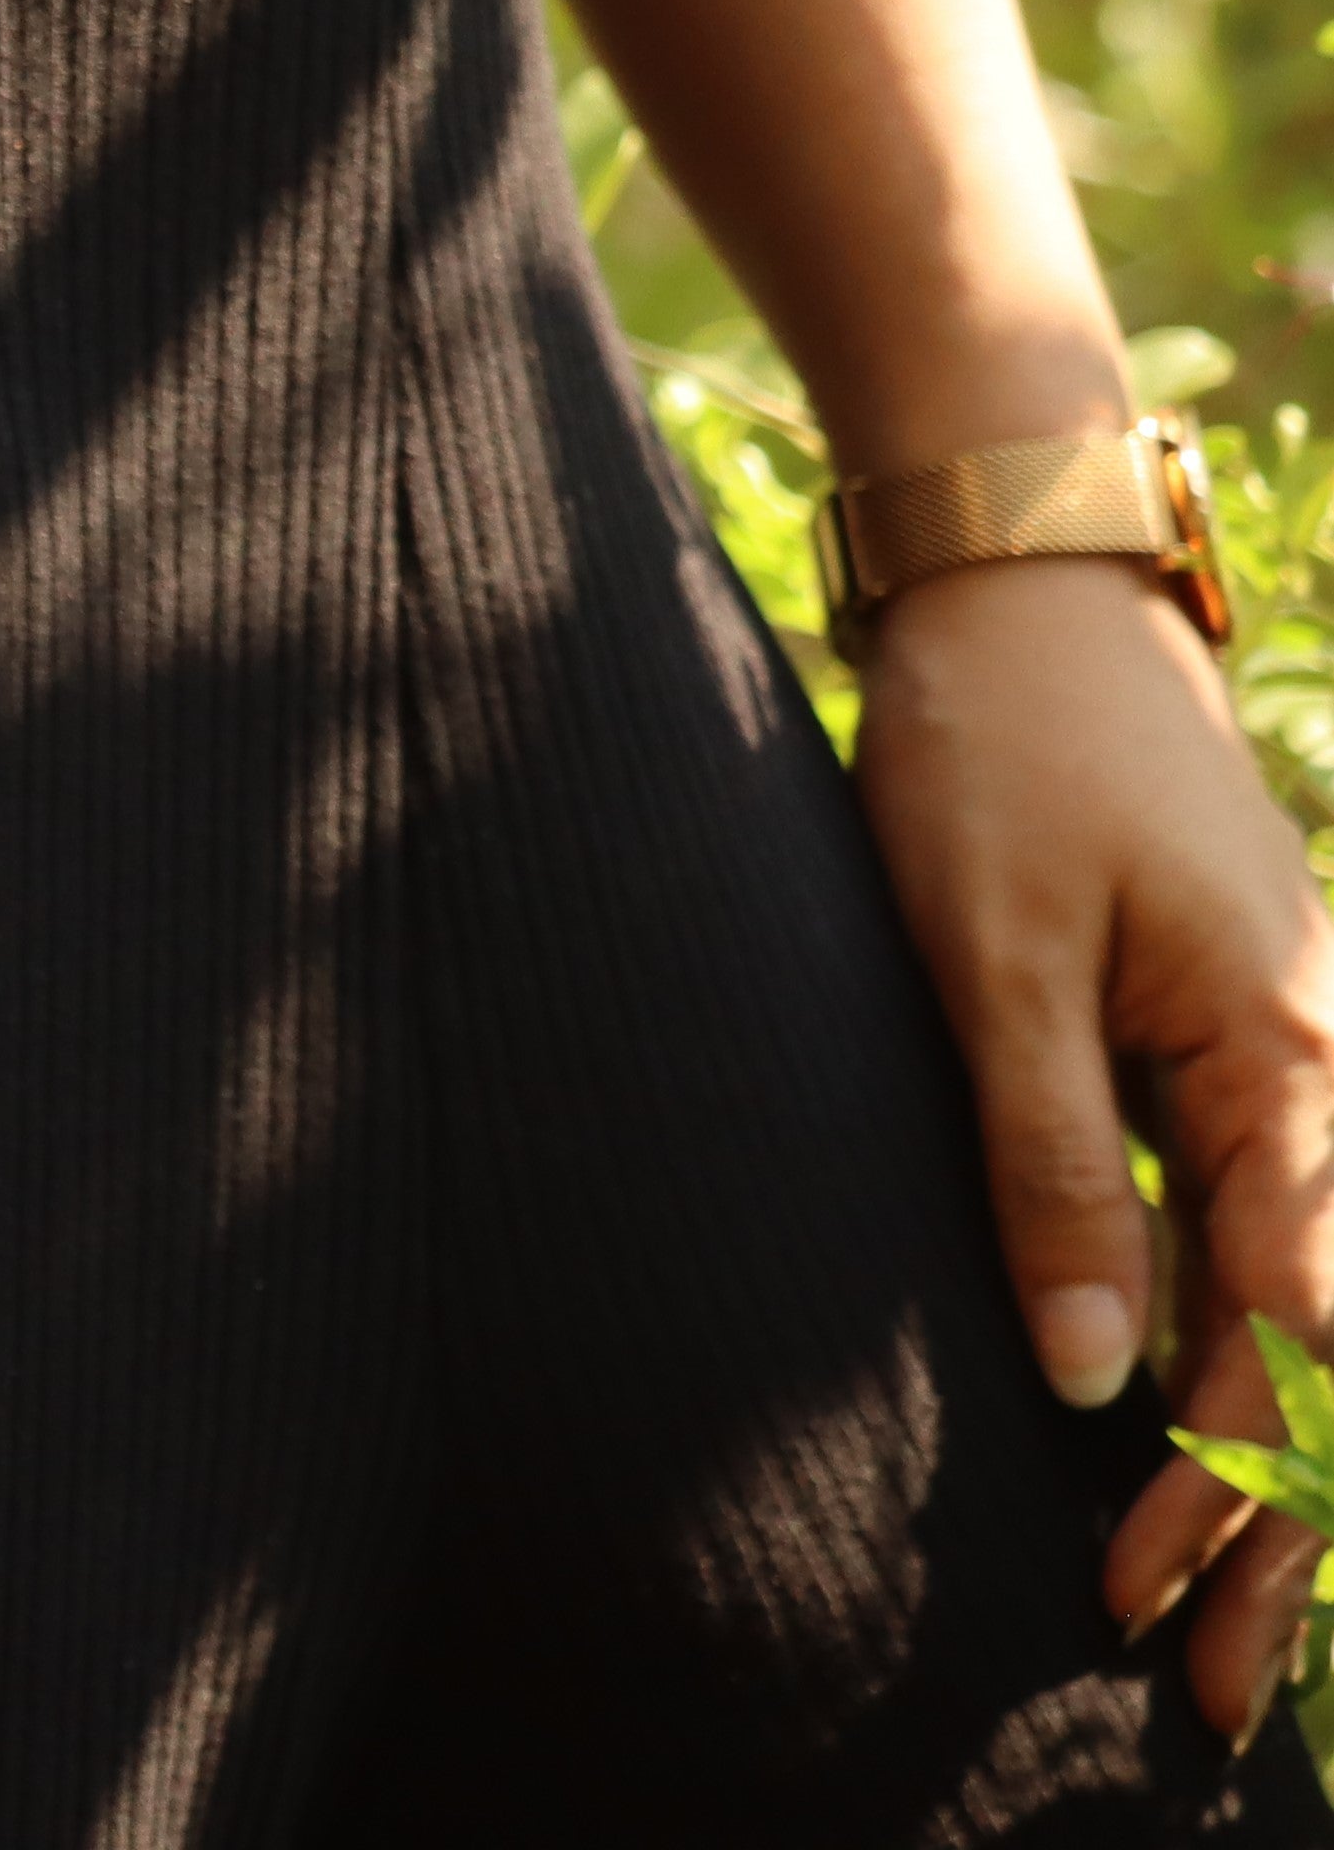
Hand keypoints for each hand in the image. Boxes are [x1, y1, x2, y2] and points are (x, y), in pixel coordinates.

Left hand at [859, 555, 1333, 1738]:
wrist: (1022, 593)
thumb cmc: (995, 749)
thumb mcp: (988, 956)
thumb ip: (1050, 1161)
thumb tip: (1104, 1381)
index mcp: (1289, 1067)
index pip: (1292, 1342)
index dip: (1228, 1494)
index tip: (1148, 1612)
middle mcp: (1324, 1080)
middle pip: (1328, 1354)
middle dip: (1277, 1530)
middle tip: (1203, 1694)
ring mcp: (1291, 1064)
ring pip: (1304, 1310)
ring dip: (1269, 1464)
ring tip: (1207, 1616)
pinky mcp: (1232, 1046)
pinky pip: (1263, 1232)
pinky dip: (1245, 1350)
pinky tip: (1193, 1432)